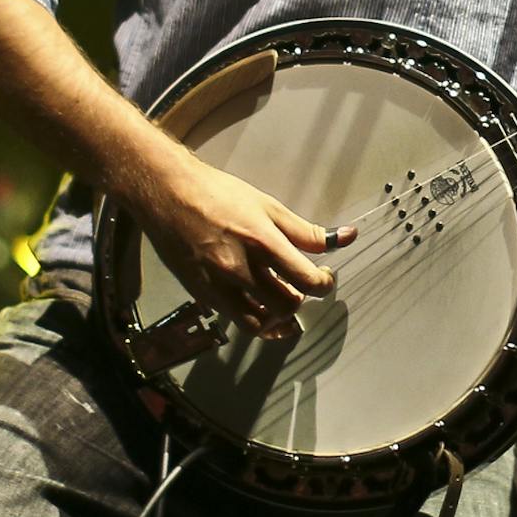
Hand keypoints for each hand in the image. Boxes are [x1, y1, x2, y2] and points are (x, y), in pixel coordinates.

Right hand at [126, 152, 357, 339]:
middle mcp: (240, 268)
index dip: (324, 284)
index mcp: (262, 242)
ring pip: (259, 323)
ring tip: (280, 300)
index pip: (306, 280)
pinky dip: (252, 318)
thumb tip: (347, 237)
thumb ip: (306, 231)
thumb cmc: (219, 194)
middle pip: (286, 306)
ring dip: (277, 317)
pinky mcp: (201, 294)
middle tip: (300, 286)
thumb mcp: (268, 206)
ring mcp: (218, 285)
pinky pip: (234, 319)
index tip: (324, 277)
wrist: (168, 194)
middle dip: (300, 300)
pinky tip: (257, 304)